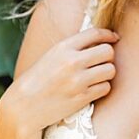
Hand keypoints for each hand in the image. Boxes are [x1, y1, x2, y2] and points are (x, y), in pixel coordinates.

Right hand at [2, 26, 117, 133]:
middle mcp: (72, 62)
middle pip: (108, 51)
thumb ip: (72, 48)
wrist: (24, 105)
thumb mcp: (51, 56)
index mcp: (63, 47)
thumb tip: (99, 40)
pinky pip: (105, 87)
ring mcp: (78, 80)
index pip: (95, 33)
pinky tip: (92, 88)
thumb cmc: (38, 79)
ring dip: (107, 73)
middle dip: (108, 56)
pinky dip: (102, 88)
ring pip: (110, 70)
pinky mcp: (82, 97)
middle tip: (102, 61)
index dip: (108, 35)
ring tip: (97, 76)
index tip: (113, 38)